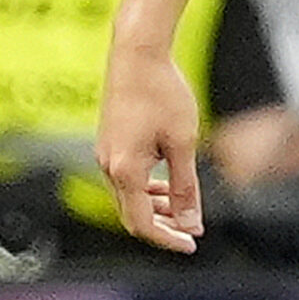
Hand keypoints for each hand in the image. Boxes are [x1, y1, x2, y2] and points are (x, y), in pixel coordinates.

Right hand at [96, 44, 206, 252]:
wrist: (137, 55)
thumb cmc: (164, 94)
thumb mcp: (183, 142)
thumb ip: (185, 186)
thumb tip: (190, 223)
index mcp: (124, 171)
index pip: (142, 223)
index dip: (167, 238)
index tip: (193, 244)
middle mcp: (107, 167)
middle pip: (132, 215)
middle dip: (162, 227)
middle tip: (192, 233)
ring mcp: (105, 155)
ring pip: (129, 197)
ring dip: (156, 208)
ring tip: (185, 211)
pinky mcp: (110, 144)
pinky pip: (126, 179)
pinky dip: (147, 189)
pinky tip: (169, 185)